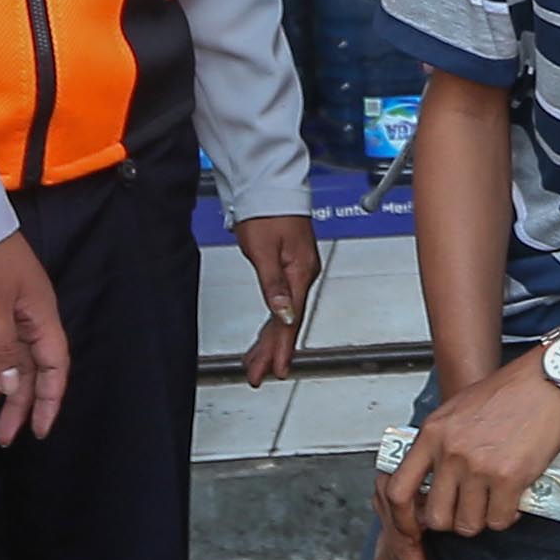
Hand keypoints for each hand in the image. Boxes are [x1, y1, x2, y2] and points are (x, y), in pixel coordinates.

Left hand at [0, 232, 68, 445]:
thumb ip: (3, 350)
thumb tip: (13, 387)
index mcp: (40, 316)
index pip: (54, 367)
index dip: (48, 400)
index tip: (38, 431)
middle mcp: (27, 316)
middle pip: (26, 369)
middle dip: (13, 404)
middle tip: (0, 438)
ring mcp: (4, 310)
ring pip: (1, 360)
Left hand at [235, 215, 320, 384]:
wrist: (270, 185)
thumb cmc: (266, 211)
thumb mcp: (264, 250)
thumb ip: (274, 286)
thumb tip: (285, 316)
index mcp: (301, 272)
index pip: (291, 319)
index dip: (284, 347)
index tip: (278, 369)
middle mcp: (303, 275)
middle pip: (287, 322)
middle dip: (272, 350)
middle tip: (258, 374)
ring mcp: (297, 272)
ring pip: (283, 316)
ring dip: (269, 340)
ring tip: (256, 364)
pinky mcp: (290, 268)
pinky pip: (282, 304)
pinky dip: (272, 323)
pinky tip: (265, 336)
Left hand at [375, 352, 559, 542]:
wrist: (549, 381)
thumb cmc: (510, 392)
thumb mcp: (458, 409)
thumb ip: (440, 442)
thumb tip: (433, 477)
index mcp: (433, 433)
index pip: (399, 490)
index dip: (403, 518)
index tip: (415, 526)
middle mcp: (451, 451)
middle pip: (436, 517)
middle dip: (452, 520)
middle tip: (468, 510)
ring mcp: (478, 466)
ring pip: (468, 524)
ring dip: (482, 518)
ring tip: (493, 501)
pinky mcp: (508, 478)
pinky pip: (498, 520)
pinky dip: (506, 515)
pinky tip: (512, 499)